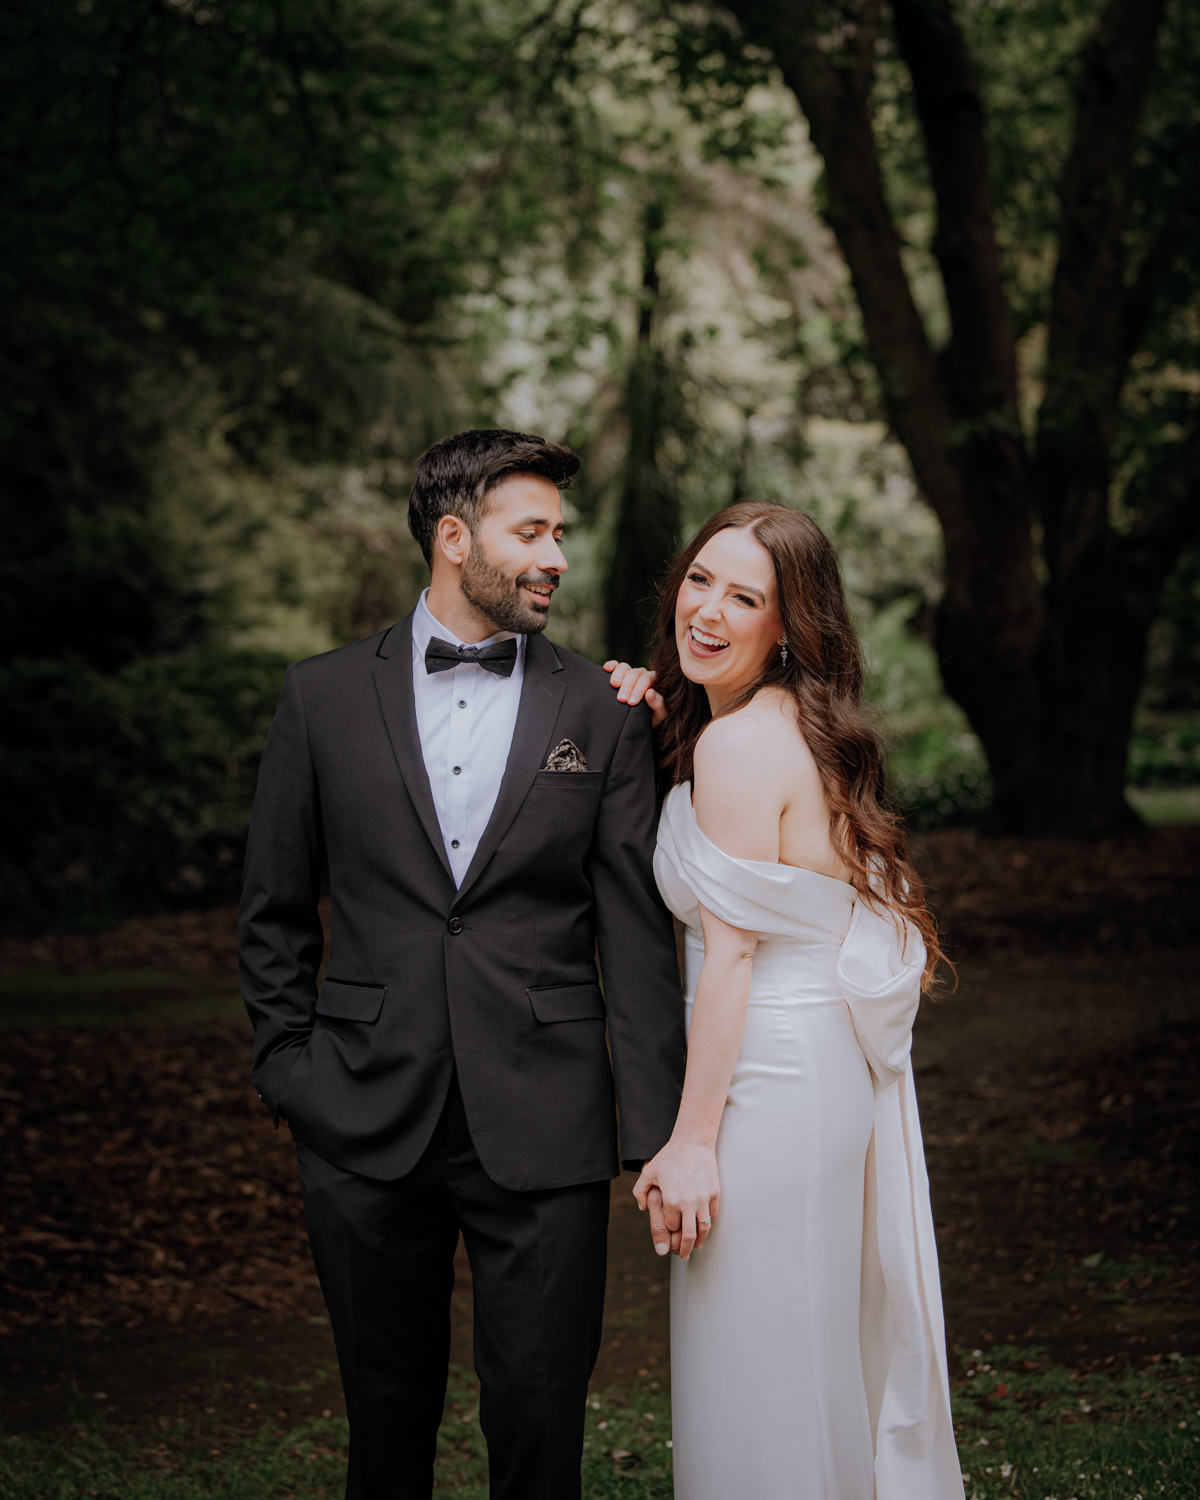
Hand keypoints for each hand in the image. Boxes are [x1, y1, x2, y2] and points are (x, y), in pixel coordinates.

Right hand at [603, 660, 665, 727]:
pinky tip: (607, 669)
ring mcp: (630, 673)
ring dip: (618, 675)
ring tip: (614, 685)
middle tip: (621, 699)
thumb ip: (658, 703)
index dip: (639, 690)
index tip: (631, 702)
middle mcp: (643, 674)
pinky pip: (615, 665)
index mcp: (654, 681)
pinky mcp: (619, 674)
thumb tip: (650, 693)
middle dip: (627, 686)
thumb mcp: (659, 714)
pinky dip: (611, 665)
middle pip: (634, 673)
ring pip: (624, 667)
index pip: (646, 680)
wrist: (641, 721)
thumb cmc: (652, 717)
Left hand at [634, 1140, 718, 1260]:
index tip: (670, 1232)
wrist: (692, 1142)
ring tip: (697, 1248)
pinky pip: (712, 1215)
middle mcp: (688, 1203)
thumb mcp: (649, 1172)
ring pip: (704, 1229)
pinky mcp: (714, 1194)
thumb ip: (639, 1191)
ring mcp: (703, 1199)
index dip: (670, 1230)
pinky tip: (705, 1228)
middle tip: (684, 1256)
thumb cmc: (669, 1157)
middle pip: (689, 1236)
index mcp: (671, 1201)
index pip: (671, 1227)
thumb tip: (641, 1208)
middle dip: (686, 1249)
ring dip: (700, 1242)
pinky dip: (709, 1225)